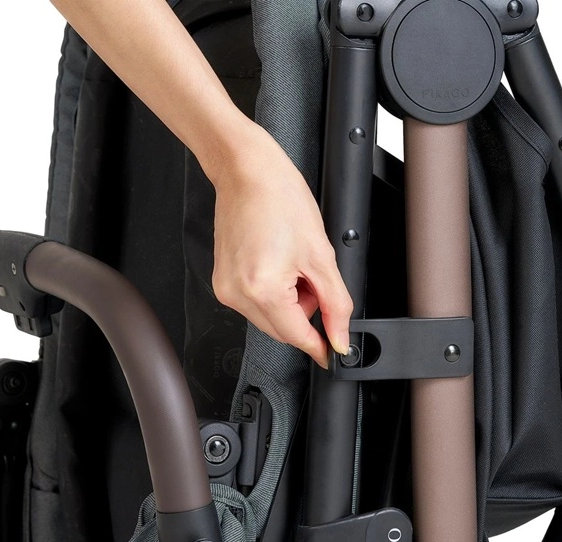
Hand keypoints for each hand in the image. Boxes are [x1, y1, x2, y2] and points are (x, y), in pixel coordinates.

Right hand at [211, 128, 352, 368]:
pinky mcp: (222, 279)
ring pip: (269, 316)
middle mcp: (237, 293)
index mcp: (261, 289)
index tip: (334, 351)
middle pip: (282, 329)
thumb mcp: (321, 256)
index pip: (297, 336)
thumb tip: (340, 338)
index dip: (321, 344)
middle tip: (314, 277)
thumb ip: (336, 304)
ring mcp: (225, 287)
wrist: (249, 171)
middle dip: (305, 312)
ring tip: (294, 262)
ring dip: (290, 301)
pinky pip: (255, 301)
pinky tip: (278, 262)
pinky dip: (273, 291)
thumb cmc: (280, 199)